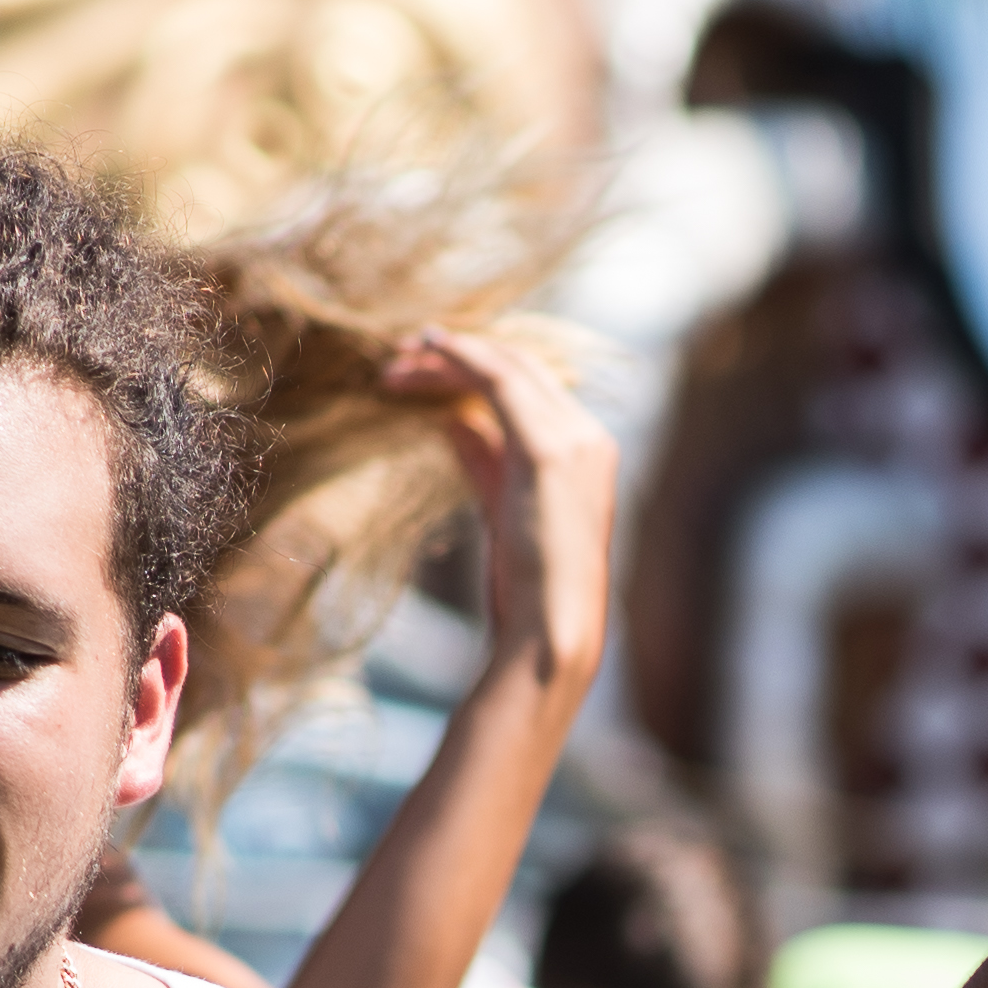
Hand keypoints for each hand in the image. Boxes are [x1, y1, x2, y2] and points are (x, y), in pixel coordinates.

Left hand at [390, 331, 611, 702]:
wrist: (552, 633)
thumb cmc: (528, 590)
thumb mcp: (501, 512)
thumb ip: (483, 461)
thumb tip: (451, 419)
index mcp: (588, 453)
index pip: (533, 387)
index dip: (478, 367)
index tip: (425, 366)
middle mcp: (589, 436)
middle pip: (521, 366)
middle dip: (461, 354)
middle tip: (402, 353)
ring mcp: (574, 439)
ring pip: (507, 365)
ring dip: (449, 355)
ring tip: (398, 360)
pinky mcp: (546, 449)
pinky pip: (497, 380)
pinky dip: (457, 360)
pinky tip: (421, 357)